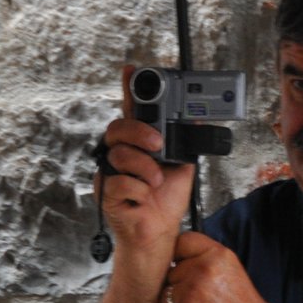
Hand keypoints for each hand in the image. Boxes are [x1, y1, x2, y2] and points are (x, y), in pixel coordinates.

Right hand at [96, 65, 193, 256]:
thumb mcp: (183, 167)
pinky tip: (144, 197)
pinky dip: (138, 190)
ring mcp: (110, 172)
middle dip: (139, 131)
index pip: (130, 111)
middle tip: (159, 143)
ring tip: (156, 180)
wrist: (158, 233)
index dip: (128, 89)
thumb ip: (186, 143)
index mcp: (137, 144)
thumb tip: (198, 121)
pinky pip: (118, 182)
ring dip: (144, 168)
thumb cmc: (165, 201)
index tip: (131, 69)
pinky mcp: (105, 193)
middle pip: (117, 128)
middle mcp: (120, 154)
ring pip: (119, 155)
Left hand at [162, 231, 276, 302]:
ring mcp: (193, 291)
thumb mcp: (230, 270)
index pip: (182, 241)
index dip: (179, 256)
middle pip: (171, 273)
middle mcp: (204, 268)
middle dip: (180, 288)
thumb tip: (175, 258)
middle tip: (203, 301)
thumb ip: (205, 260)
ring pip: (166, 297)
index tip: (182, 267)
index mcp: (217, 254)